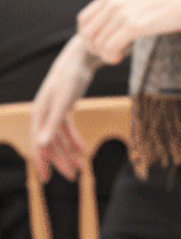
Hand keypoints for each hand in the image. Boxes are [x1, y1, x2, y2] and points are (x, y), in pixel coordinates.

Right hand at [31, 35, 99, 181]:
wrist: (79, 59)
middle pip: (50, 143)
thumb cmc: (70, 79)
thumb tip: (41, 146)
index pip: (38, 143)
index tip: (46, 179)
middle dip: (60, 161)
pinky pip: (67, 129)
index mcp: (40, 114)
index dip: (41, 161)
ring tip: (80, 168)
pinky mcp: (64, 107)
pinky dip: (74, 140)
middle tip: (72, 178)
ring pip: (59, 138)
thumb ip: (52, 125)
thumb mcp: (63, 103)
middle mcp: (44, 114)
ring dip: (69, 153)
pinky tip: (83, 151)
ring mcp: (54, 111)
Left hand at [77, 0, 180, 63]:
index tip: (100, 44)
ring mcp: (123, 13)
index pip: (84, 18)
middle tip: (106, 54)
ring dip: (104, 55)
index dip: (88, 36)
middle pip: (87, 31)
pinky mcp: (134, 25)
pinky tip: (119, 58)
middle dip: (93, 47)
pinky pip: (111, 45)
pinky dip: (111, 56)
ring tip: (115, 57)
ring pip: (98, 41)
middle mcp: (114, 1)